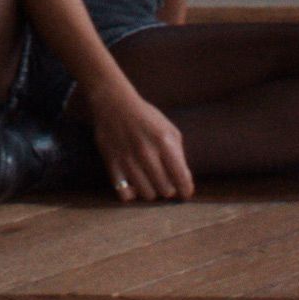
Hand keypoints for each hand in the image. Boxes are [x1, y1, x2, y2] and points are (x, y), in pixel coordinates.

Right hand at [81, 75, 194, 201]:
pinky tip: (134, 184)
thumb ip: (179, 155)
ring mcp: (127, 160)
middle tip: (166, 181)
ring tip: (150, 181)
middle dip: (169, 188)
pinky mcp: (112, 165)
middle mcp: (146, 152)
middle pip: (165, 190)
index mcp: (164, 142)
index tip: (185, 191)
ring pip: (147, 194)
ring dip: (152, 190)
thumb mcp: (169, 130)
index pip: (181, 177)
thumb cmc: (146, 117)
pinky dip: (131, 193)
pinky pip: (125, 194)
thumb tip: (184, 180)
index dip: (186, 189)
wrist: (113, 105)